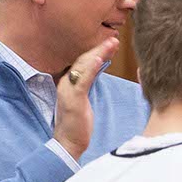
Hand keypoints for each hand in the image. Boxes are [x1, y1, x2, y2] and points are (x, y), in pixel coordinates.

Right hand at [54, 36, 119, 160]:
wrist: (68, 142)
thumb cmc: (78, 122)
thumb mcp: (85, 97)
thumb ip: (89, 81)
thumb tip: (100, 64)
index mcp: (70, 81)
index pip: (84, 61)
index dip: (97, 50)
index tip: (112, 41)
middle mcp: (66, 82)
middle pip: (84, 59)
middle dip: (99, 47)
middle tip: (115, 38)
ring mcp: (67, 90)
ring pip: (83, 66)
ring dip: (98, 53)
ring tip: (111, 43)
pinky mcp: (72, 99)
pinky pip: (82, 81)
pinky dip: (91, 68)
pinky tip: (99, 59)